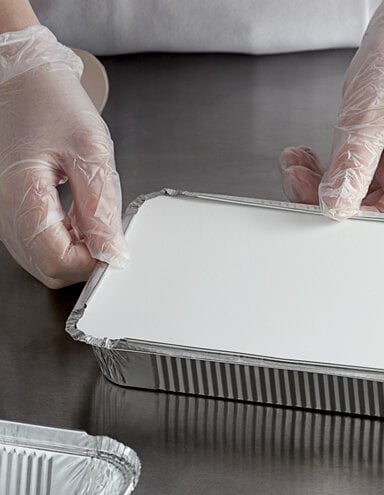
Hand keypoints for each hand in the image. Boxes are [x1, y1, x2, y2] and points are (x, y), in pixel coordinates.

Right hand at [0, 26, 127, 287]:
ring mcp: (6, 213)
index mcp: (21, 195)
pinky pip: (40, 244)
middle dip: (85, 261)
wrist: (25, 79)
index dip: (92, 263)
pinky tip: (81, 220)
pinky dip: (67, 241)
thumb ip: (100, 208)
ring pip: (44, 261)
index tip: (116, 247)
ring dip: (77, 252)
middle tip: (108, 234)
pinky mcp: (14, 211)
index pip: (57, 261)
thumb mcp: (90, 151)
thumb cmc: (53, 103)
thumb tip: (112, 252)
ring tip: (94, 219)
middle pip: (49, 269)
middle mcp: (6, 211)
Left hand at [280, 0, 383, 219]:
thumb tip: (333, 204)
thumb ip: (352, 164)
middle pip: (363, 213)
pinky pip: (340, 181)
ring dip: (313, 185)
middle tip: (296, 177)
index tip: (318, 206)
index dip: (352, 220)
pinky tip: (303, 159)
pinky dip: (316, 174)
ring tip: (296, 163)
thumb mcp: (372, 117)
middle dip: (323, 198)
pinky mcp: (369, 166)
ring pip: (345, 199)